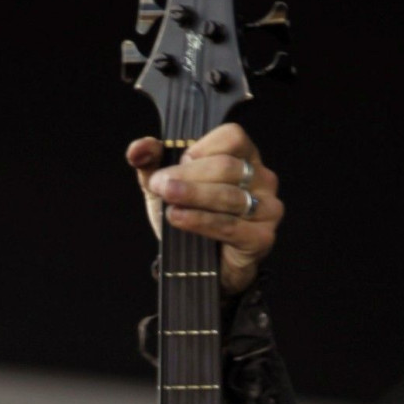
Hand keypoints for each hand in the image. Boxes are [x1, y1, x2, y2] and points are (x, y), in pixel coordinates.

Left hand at [126, 124, 282, 295]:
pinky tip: (180, 219)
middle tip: (161, 184)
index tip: (175, 164)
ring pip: (228, 195)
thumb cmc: (193, 218)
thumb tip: (137, 148)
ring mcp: (267, 209)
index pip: (232, 137)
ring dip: (193, 196)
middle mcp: (262, 179)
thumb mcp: (168, 187)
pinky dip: (201, 221)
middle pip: (227, 167)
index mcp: (245, 158)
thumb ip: (153, 163)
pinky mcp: (261, 237)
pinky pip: (229, 225)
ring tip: (168, 200)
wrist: (203, 267)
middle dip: (188, 175)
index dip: (201, 148)